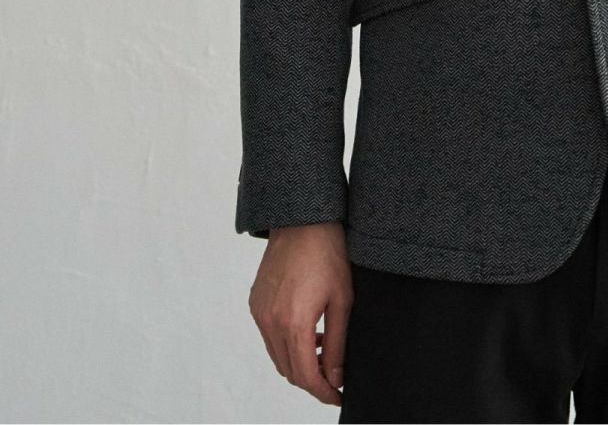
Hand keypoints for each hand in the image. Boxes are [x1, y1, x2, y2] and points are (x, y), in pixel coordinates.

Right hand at [248, 221, 353, 404]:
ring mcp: (259, 313)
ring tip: (324, 350)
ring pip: (277, 356)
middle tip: (334, 377)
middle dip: (312, 380)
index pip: (306, 375)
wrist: (302, 221)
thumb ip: (338, 343)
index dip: (323, 392)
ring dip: (299, 362)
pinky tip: (307, 331)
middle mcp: (270, 322)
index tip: (338, 396)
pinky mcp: (255, 303)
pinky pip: (269, 337)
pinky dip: (286, 344)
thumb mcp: (342, 300)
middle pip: (289, 371)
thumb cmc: (328, 254)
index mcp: (294, 323)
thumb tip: (336, 377)